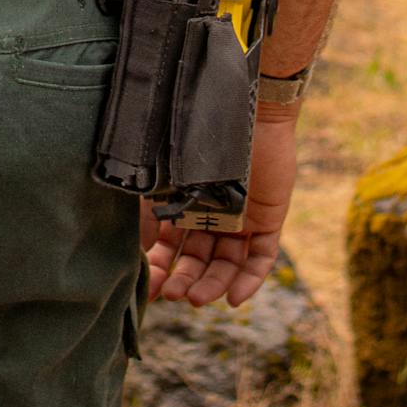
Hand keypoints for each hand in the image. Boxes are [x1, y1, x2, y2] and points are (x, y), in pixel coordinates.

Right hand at [139, 112, 296, 309]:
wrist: (236, 106)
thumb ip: (147, 211)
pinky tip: (233, 299)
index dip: (161, 271)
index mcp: (182, 206)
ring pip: (227, 265)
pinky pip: (260, 258)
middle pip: (198, 262)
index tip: (152, 291)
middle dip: (186, 282)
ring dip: (212, 286)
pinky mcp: (267, 220)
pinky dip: (249, 281)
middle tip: (176, 296)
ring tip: (198, 299)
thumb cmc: (191, 135)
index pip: (169, 249)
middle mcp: (210, 217)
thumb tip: (139, 251)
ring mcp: (240, 220)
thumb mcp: (161, 176)